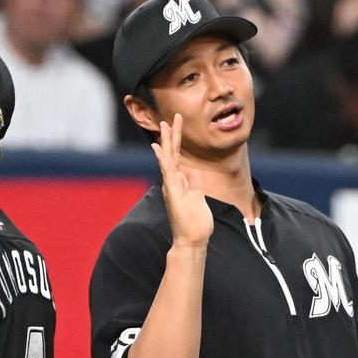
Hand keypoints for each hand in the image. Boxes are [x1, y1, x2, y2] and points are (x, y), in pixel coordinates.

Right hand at [153, 115, 212, 248]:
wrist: (193, 241)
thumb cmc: (196, 223)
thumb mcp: (199, 199)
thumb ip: (195, 185)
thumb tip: (194, 172)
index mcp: (180, 182)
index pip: (178, 156)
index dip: (178, 140)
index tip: (177, 124)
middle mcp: (173, 182)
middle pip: (172, 153)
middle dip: (172, 134)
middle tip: (172, 116)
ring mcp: (171, 187)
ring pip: (168, 159)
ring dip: (166, 141)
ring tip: (165, 124)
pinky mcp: (172, 193)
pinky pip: (167, 173)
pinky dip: (163, 159)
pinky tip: (158, 147)